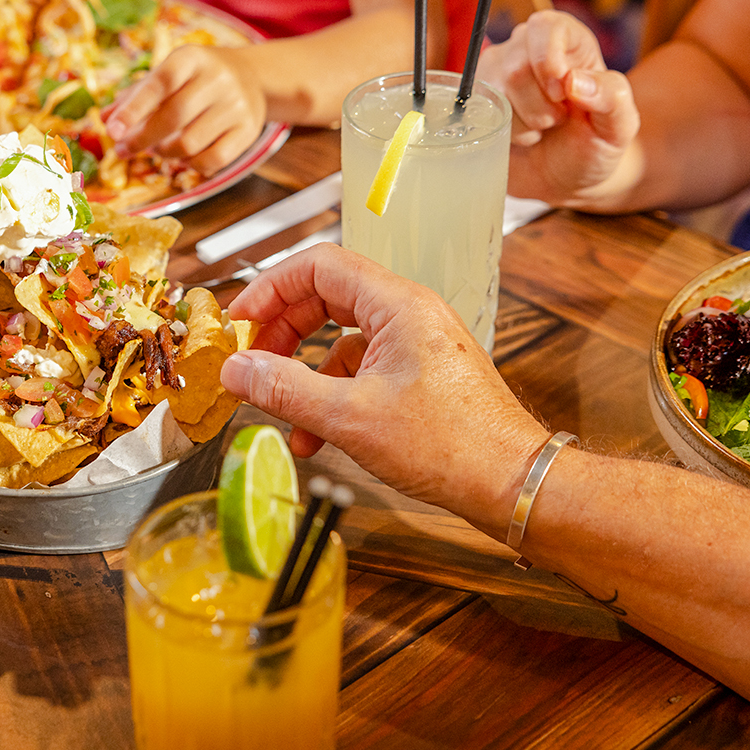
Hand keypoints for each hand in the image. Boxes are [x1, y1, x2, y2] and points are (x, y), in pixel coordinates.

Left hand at [103, 45, 266, 174]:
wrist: (251, 76)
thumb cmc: (196, 77)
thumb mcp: (168, 74)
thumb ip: (135, 96)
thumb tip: (104, 119)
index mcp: (192, 58)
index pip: (161, 83)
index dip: (133, 109)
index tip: (112, 130)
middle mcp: (218, 79)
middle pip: (174, 118)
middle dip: (141, 140)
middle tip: (122, 150)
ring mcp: (237, 105)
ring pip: (190, 144)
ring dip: (164, 153)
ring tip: (155, 149)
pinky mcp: (248, 130)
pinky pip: (213, 160)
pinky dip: (189, 164)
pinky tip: (181, 157)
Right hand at [219, 243, 549, 536]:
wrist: (513, 482)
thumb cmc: (452, 446)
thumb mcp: (350, 417)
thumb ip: (285, 388)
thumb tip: (236, 369)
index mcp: (397, 304)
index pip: (318, 266)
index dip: (270, 288)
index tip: (241, 320)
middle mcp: (410, 313)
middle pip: (326, 297)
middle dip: (283, 331)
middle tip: (252, 360)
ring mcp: (418, 343)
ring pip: (342, 338)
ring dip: (305, 372)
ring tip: (283, 411)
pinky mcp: (422, 373)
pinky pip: (363, 368)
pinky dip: (333, 394)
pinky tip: (320, 435)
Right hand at [479, 10, 640, 204]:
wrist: (566, 179)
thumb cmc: (594, 146)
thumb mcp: (619, 126)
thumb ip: (612, 97)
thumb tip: (574, 81)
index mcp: (570, 43)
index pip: (546, 27)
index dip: (548, 58)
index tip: (561, 93)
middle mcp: (530, 48)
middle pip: (517, 65)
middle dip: (540, 106)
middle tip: (558, 119)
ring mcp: (499, 72)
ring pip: (495, 89)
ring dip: (523, 122)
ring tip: (541, 128)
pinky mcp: (477, 97)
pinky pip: (476, 109)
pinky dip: (503, 131)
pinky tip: (520, 135)